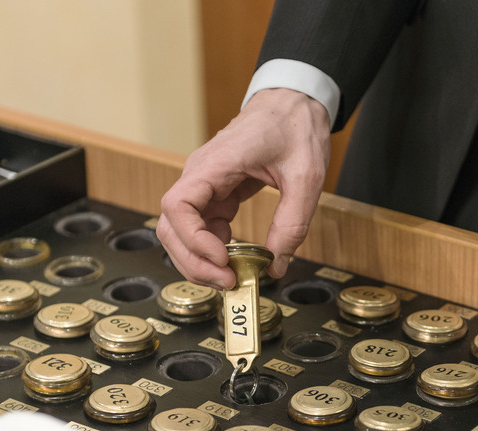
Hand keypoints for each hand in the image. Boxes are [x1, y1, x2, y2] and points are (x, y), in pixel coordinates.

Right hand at [157, 88, 330, 287]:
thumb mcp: (306, 178)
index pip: (176, 205)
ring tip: (229, 277)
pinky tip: (232, 257)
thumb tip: (276, 265)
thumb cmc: (294, 127)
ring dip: (198, 260)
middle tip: (226, 281)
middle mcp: (200, 175)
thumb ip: (292, 224)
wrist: (293, 103)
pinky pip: (200, 228)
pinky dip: (211, 249)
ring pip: (181, 232)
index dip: (192, 239)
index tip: (221, 257)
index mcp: (215, 164)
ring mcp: (205, 186)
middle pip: (171, 227)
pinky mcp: (215, 194)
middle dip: (193, 261)